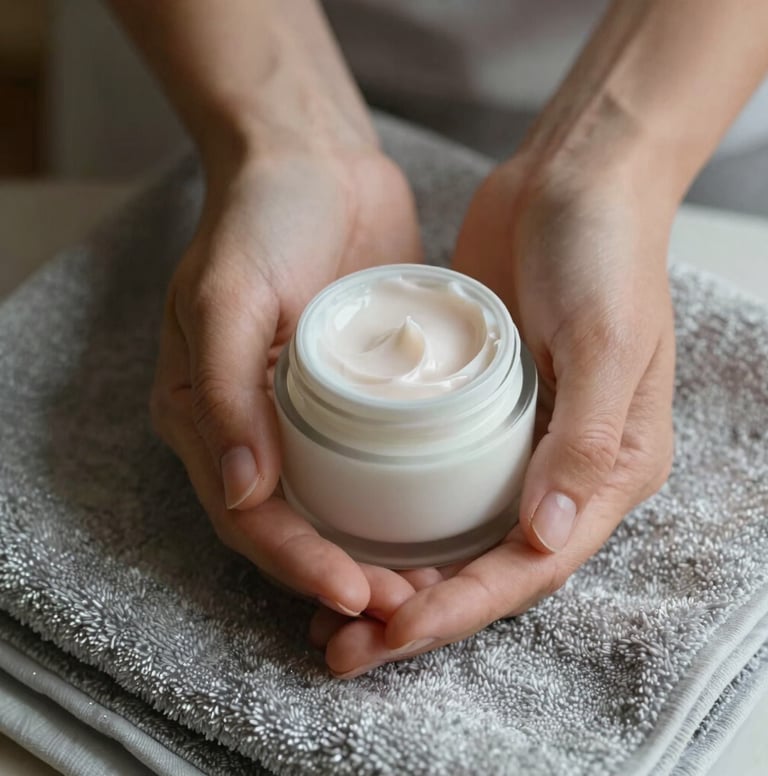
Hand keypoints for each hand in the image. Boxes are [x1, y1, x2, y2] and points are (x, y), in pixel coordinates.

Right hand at [150, 146, 422, 613]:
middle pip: (293, 528)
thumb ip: (225, 390)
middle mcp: (252, 428)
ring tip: (427, 584)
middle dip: (342, 575)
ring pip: (336, 510)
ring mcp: (305, 416)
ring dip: (375, 555)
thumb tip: (238, 491)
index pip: (247, 517)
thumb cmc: (261, 218)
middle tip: (403, 604)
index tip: (353, 592)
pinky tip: (439, 528)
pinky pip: (372, 466)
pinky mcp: (355, 397)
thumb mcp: (227, 293)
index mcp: (205, 416)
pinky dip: (398, 507)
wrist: (314, 161)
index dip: (296, 563)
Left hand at [314, 154, 675, 676]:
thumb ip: (584, 438)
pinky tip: (349, 534)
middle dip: (418, 612)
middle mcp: (564, 469)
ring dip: (399, 579)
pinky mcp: (477, 413)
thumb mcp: (605, 339)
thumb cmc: (604, 251)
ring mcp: (518, 443)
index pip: (531, 565)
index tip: (393, 630)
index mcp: (610, 468)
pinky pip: (437, 484)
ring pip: (456, 536)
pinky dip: (397, 522)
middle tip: (342, 644)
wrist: (574, 179)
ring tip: (333, 609)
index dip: (462, 606)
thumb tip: (548, 535)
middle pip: (488, 567)